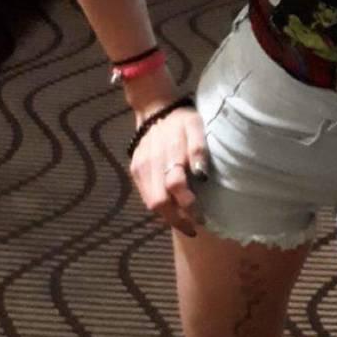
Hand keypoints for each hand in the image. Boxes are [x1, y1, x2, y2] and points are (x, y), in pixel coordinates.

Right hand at [129, 105, 209, 238]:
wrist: (154, 109)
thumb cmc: (181, 118)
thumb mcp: (196, 125)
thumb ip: (199, 147)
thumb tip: (202, 175)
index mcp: (170, 150)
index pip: (176, 186)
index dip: (188, 205)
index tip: (202, 217)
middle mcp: (151, 162)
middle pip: (160, 202)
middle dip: (177, 219)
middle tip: (193, 227)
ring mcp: (140, 168)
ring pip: (150, 203)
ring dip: (167, 216)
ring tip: (184, 222)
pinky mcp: (134, 170)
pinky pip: (145, 196)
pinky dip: (158, 206)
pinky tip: (171, 208)